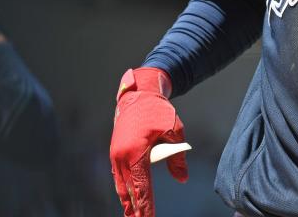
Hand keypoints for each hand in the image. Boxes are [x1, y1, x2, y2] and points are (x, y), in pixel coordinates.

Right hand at [110, 67, 187, 216]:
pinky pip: (118, 175)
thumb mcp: (174, 131)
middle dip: (135, 208)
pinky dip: (123, 187)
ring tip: (133, 215)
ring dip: (127, 200)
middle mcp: (121, 156)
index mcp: (135, 152)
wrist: (137, 94)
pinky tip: (127, 197)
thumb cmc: (157, 111)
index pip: (142, 186)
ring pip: (121, 184)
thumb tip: (182, 178)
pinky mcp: (115, 152)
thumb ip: (178, 157)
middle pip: (128, 189)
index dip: (146, 205)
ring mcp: (115, 154)